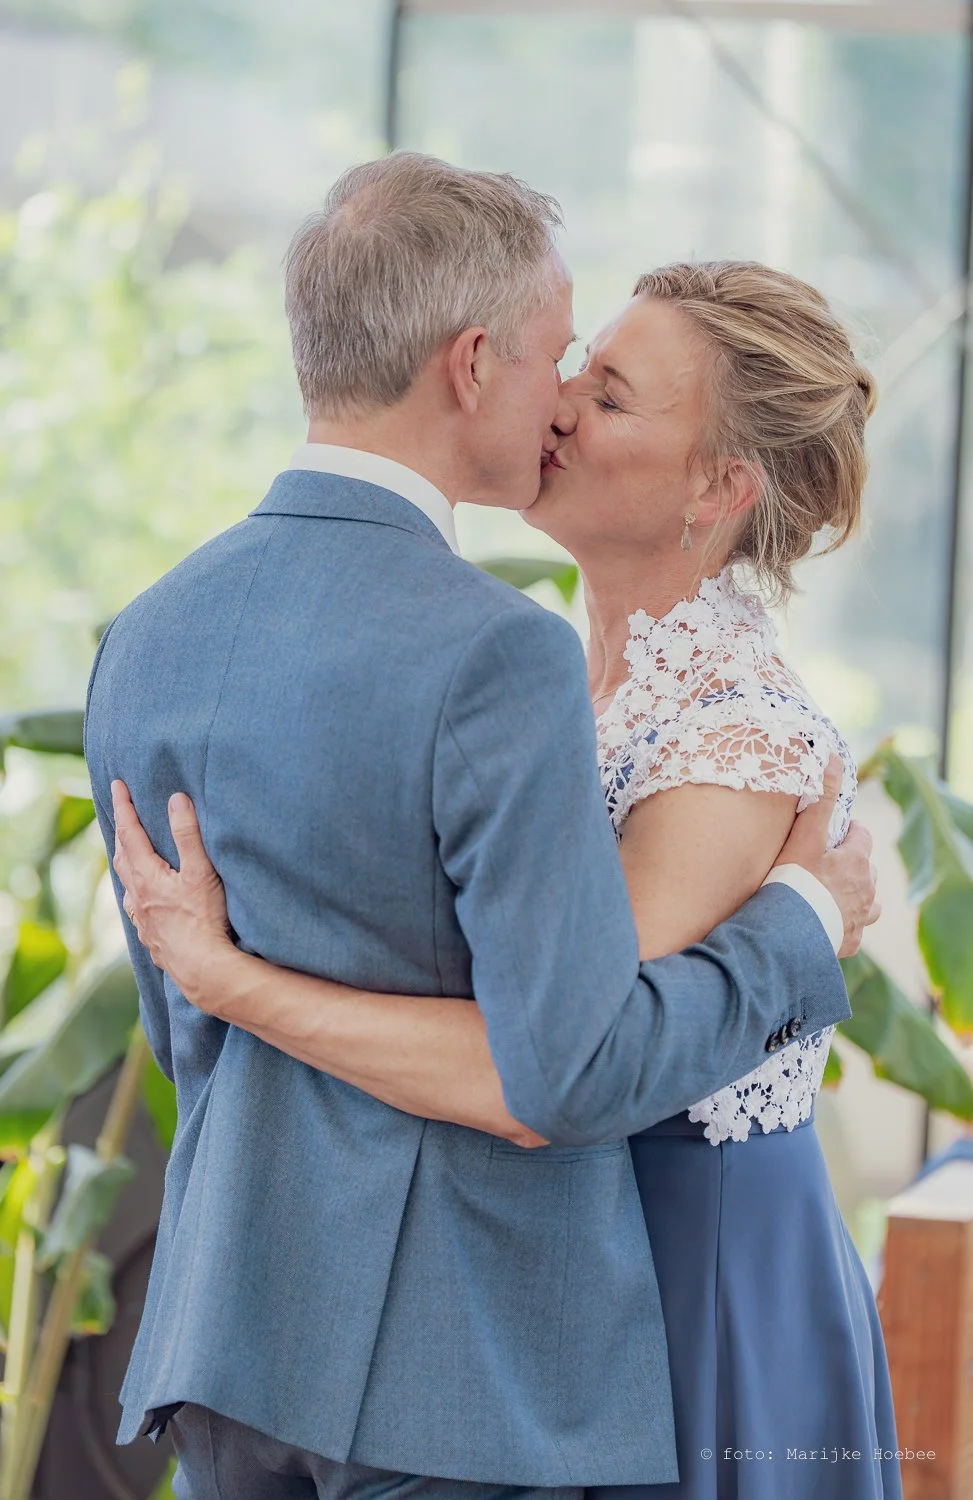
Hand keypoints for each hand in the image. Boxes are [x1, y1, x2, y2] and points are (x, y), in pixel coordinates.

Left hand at [111, 781, 233, 1008]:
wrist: (202, 970)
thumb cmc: (204, 921)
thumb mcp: (201, 872)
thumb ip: (188, 835)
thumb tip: (175, 799)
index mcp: (147, 876)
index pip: (130, 833)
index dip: (124, 807)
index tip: (116, 785)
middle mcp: (138, 897)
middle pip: (122, 857)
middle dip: (121, 833)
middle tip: (121, 814)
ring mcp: (143, 920)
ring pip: (126, 885)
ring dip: (125, 863)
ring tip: (127, 853)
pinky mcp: (152, 938)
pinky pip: (136, 909)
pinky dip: (135, 894)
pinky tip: (141, 901)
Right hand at [774, 756, 879, 957]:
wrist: (789, 933)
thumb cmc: (795, 881)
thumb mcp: (806, 835)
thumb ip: (820, 798)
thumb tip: (833, 758)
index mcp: (857, 861)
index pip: (862, 836)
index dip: (847, 831)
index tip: (831, 832)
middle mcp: (867, 889)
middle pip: (866, 868)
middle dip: (851, 863)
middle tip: (824, 862)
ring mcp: (860, 918)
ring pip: (869, 902)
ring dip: (856, 896)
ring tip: (832, 895)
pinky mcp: (850, 942)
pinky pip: (854, 931)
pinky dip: (845, 925)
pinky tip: (828, 924)